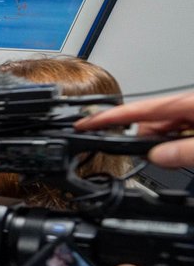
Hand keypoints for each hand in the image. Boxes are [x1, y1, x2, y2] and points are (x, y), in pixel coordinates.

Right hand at [75, 92, 193, 167]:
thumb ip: (183, 151)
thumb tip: (155, 157)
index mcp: (184, 104)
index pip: (134, 110)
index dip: (105, 117)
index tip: (83, 124)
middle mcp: (184, 107)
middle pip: (147, 124)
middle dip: (143, 144)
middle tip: (151, 160)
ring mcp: (191, 115)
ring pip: (161, 132)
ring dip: (162, 148)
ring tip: (178, 161)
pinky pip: (175, 134)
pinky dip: (173, 147)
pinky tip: (184, 156)